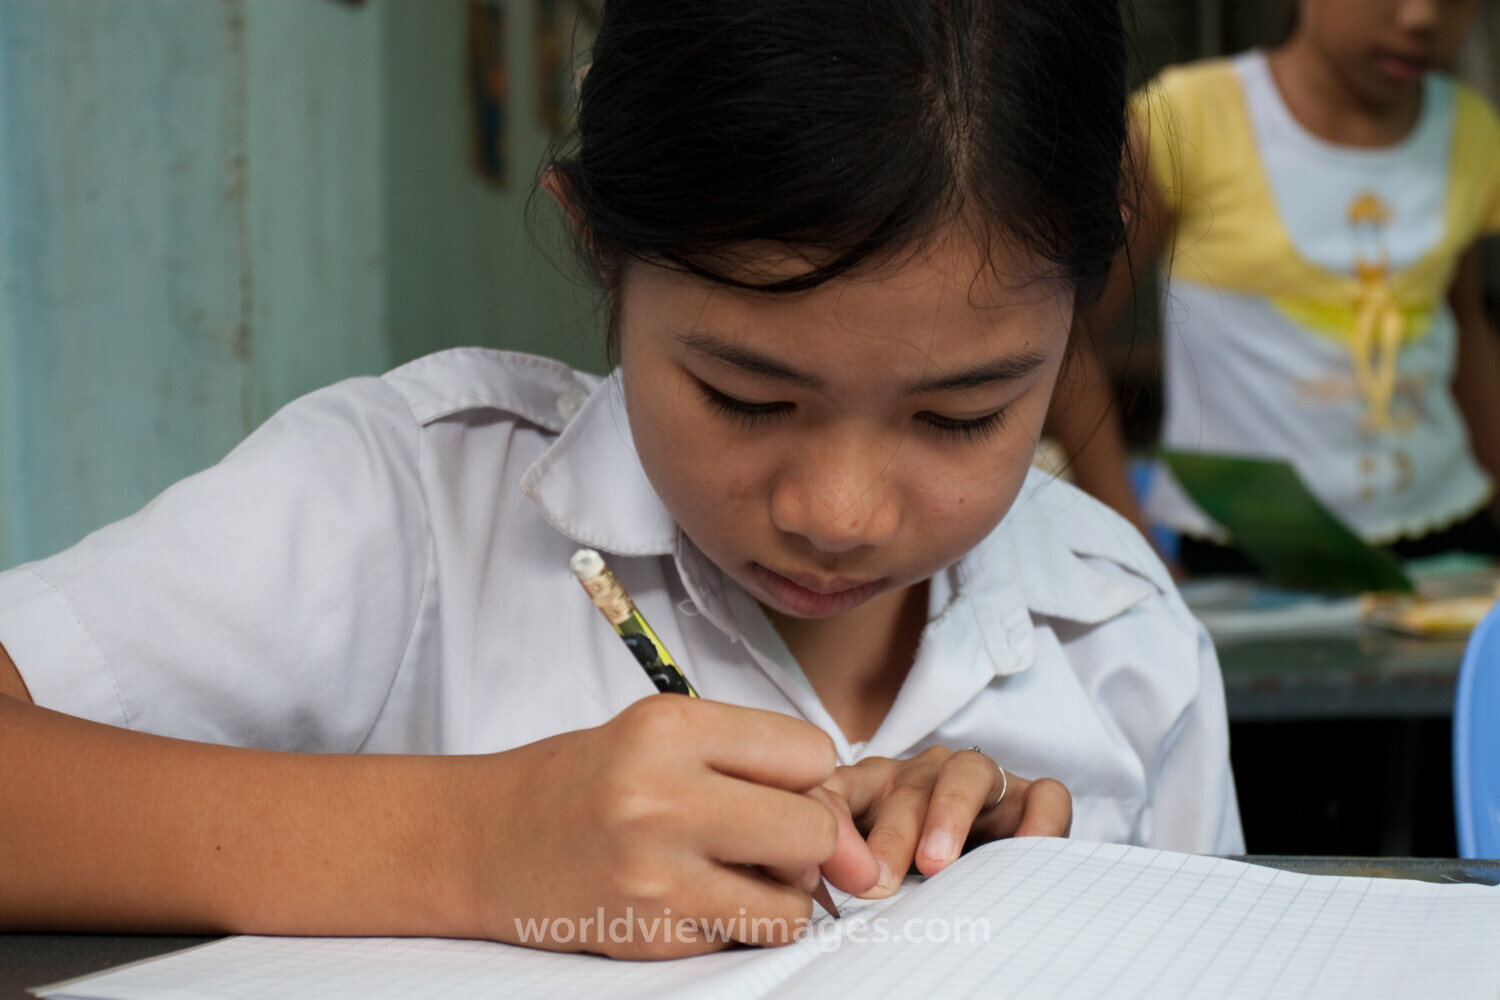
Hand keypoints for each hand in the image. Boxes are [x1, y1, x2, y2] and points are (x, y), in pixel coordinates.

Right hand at [464, 696, 840, 957]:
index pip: (810, 752)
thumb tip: (854, 842)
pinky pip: (745, 939)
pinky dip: (738, 924)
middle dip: (810, 840)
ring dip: (781, 894)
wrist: (486, 840)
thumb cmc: (588, 780)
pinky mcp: (651, 933)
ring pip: (792, 904)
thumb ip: (756, 763)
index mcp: (669, 727)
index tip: (780, 784)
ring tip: (736, 871)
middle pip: (813, 829)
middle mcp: (663, 797)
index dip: (809, 774)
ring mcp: (656, 874)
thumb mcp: (662, 735)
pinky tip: (697, 898)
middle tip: (771, 837)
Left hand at [817, 747, 1070, 897]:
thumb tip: (801, 886)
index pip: (839, 786)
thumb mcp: (865, 868)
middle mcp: (925, 774)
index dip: (827, 817)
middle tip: (878, 883)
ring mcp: (982, 782)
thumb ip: (835, 867)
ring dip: (949, 814)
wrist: (975, 870)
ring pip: (968, 773)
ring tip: (935, 864)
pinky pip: (1045, 796)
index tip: (820, 867)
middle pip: (906, 786)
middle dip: (891, 834)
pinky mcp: (1033, 797)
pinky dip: (1038, 822)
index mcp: (873, 786)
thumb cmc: (906, 872)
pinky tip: (1024, 856)